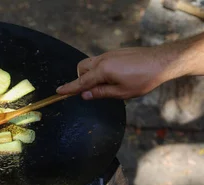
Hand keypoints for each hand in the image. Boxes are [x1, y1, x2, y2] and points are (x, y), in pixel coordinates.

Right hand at [56, 46, 174, 99]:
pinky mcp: (115, 53)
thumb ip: (100, 93)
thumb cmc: (144, 79)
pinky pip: (100, 61)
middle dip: (81, 79)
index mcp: (103, 70)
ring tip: (107, 84)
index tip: (58, 92)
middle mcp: (103, 60)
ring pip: (90, 64)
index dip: (69, 88)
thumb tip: (84, 95)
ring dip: (91, 74)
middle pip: (82, 69)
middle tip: (92, 90)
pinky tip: (116, 76)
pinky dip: (100, 70)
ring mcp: (109, 54)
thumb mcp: (121, 92)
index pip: (81, 82)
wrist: (162, 61)